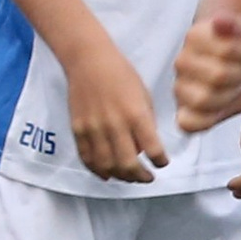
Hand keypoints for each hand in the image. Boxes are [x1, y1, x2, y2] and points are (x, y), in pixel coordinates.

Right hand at [66, 42, 165, 183]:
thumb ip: (146, 123)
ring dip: (120, 177)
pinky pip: (87, 157)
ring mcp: (93, 129)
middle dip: (141, 176)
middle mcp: (115, 125)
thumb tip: (146, 148)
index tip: (162, 163)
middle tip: (147, 178)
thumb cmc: (121, 75)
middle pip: (128, 164)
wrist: (89, 61)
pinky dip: (97, 170)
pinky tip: (107, 175)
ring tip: (130, 178)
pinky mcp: (77, 129)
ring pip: (107, 165)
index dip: (160, 161)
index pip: (153, 149)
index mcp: (136, 115)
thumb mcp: (144, 96)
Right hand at [175, 6, 240, 135]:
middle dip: (238, 76)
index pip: (219, 52)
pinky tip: (221, 106)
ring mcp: (179, 86)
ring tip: (233, 86)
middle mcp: (181, 61)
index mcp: (196, 37)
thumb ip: (236, 27)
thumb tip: (219, 21)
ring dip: (228, 95)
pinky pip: (188, 124)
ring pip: (203, 100)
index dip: (237, 57)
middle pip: (218, 76)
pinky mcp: (183, 111)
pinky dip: (206, 120)